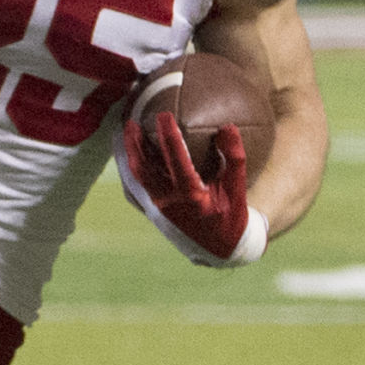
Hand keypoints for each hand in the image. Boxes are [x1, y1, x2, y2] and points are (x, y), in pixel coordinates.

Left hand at [118, 112, 267, 266]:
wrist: (219, 250)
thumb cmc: (231, 217)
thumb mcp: (238, 189)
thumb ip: (235, 158)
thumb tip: (228, 127)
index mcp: (191, 196)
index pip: (176, 160)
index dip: (169, 136)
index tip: (164, 114)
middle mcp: (169, 202)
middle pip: (143, 169)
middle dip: (134, 144)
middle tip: (131, 121)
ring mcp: (159, 207)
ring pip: (137, 176)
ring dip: (130, 153)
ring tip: (127, 131)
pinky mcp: (154, 209)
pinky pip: (139, 184)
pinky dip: (134, 165)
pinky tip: (133, 151)